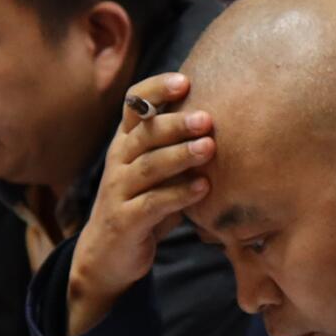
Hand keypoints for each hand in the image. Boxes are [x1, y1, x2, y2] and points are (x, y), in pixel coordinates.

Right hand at [67, 71, 211, 335]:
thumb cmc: (144, 205)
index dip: (155, 90)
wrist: (109, 255)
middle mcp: (118, 161)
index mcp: (126, 143)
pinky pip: (152, 204)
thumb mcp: (159, 173)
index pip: (133, 105)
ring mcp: (118, 190)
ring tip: (209, 148)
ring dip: (180, 156)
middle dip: (176, 123)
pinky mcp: (125, 220)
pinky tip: (203, 189)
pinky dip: (179, 195)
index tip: (184, 81)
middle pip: (144, 133)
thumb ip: (180, 148)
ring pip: (148, 166)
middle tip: (207, 119)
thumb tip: (227, 121)